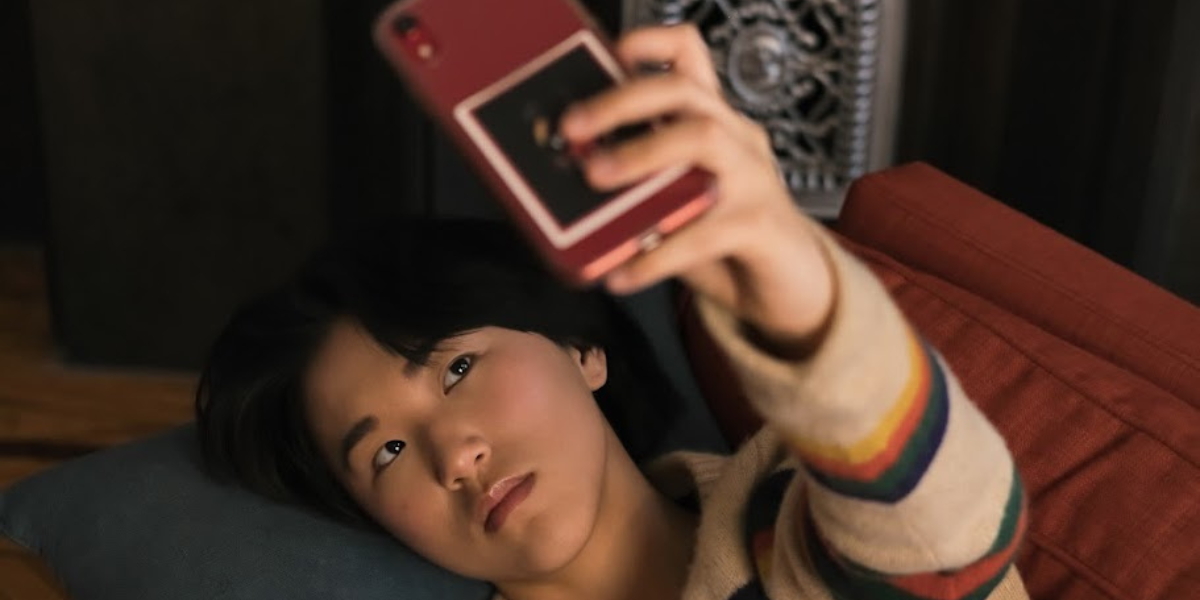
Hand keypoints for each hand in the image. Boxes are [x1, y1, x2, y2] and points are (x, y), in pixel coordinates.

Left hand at [560, 24, 835, 351]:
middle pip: (683, 90)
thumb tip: (572, 180)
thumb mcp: (679, 201)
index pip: (689, 56)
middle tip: (576, 126)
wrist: (791, 288)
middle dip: (622, 101)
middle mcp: (736, 139)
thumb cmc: (728, 241)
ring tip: (597, 178)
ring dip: (642, 153)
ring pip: (702, 139)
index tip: (607, 57)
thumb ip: (639, 185)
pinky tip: (623, 274)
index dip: (649, 44)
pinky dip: (656, 255)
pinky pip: (705, 231)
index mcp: (714, 123)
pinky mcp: (760, 226)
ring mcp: (753, 178)